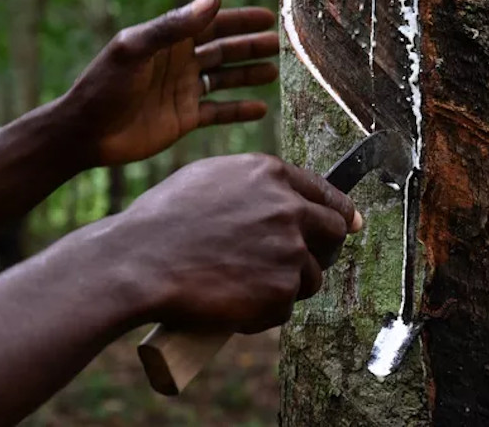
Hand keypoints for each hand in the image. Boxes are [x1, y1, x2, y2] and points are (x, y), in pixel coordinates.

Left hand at [67, 0, 278, 165]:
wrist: (86, 132)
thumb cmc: (104, 85)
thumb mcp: (137, 49)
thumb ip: (174, 26)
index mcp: (168, 41)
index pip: (210, 24)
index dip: (239, 20)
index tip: (268, 18)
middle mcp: (179, 63)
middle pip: (223, 50)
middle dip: (250, 47)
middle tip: (280, 45)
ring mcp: (183, 91)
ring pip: (224, 79)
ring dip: (248, 75)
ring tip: (274, 73)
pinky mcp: (184, 119)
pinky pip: (219, 112)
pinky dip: (239, 110)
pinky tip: (261, 109)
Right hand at [91, 154, 361, 333]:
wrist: (138, 261)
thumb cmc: (162, 221)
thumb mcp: (210, 178)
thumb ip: (254, 185)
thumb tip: (283, 195)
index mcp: (271, 175)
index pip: (327, 193)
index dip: (341, 211)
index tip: (350, 223)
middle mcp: (289, 209)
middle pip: (334, 233)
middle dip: (324, 250)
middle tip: (302, 263)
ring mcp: (289, 251)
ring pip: (310, 277)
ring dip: (286, 285)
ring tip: (243, 287)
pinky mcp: (281, 291)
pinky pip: (284, 308)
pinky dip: (263, 312)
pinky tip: (231, 303)